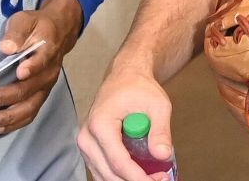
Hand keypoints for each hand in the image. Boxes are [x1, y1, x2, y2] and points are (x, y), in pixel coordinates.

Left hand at [0, 0, 83, 133]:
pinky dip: (16, 123)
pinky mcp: (40, 97)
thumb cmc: (35, 26)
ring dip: (10, 116)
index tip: (18, 73)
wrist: (57, 34)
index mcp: (47, 50)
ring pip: (30, 106)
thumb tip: (7, 47)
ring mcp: (45, 87)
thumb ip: (16, 33)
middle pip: (29, 88)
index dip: (31, 67)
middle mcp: (49, 72)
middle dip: (5, 97)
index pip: (41, 60)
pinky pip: (30, 113)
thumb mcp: (25, 20)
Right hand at [78, 65, 174, 180]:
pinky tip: (140, 171)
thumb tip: (163, 155)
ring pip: (105, 176)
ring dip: (128, 179)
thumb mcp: (158, 105)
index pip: (119, 162)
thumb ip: (161, 130)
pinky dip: (121, 175)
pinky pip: (103, 171)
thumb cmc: (138, 88)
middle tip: (161, 178)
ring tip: (154, 174)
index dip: (139, 177)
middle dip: (136, 180)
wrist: (124, 77)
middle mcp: (87, 136)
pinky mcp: (90, 149)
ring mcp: (86, 144)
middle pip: (110, 173)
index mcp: (100, 124)